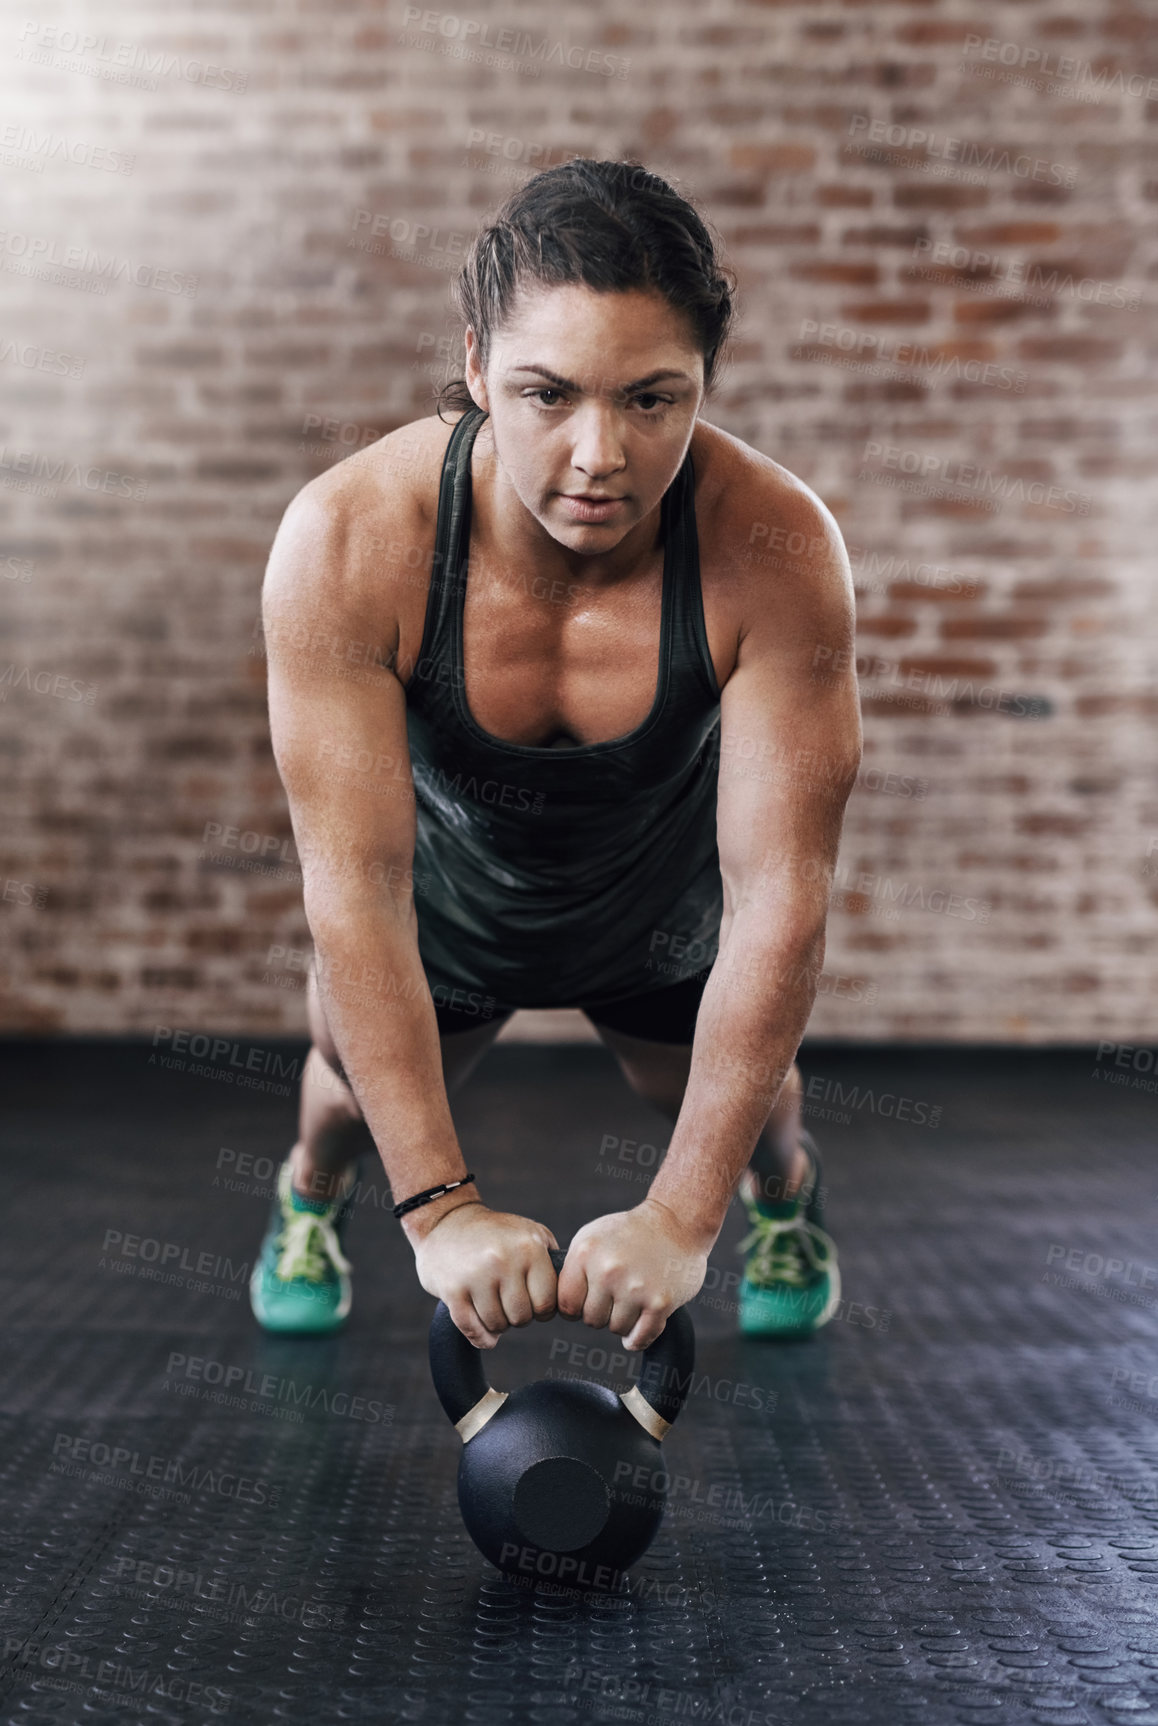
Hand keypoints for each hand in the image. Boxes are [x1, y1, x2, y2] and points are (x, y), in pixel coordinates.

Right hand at [409, 1201, 558, 1348]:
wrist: (446, 1222)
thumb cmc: (495, 1233)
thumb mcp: (529, 1232)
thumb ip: (552, 1260)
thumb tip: (568, 1296)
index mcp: (528, 1247)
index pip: (547, 1302)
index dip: (542, 1309)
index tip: (533, 1303)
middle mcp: (503, 1260)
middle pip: (523, 1317)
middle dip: (519, 1316)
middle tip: (510, 1303)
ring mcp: (476, 1275)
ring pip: (498, 1325)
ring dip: (498, 1323)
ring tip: (494, 1306)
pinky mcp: (452, 1290)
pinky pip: (472, 1329)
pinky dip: (481, 1337)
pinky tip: (484, 1332)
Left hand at [556, 1198, 709, 1350]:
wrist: (675, 1222)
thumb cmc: (629, 1232)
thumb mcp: (591, 1237)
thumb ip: (573, 1268)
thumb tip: (558, 1303)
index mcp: (586, 1253)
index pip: (566, 1304)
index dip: (575, 1307)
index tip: (586, 1302)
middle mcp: (608, 1271)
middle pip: (592, 1320)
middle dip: (602, 1312)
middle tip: (616, 1296)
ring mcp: (636, 1288)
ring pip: (617, 1329)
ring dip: (624, 1321)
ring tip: (632, 1301)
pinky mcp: (660, 1302)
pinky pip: (641, 1337)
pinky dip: (638, 1338)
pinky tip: (638, 1328)